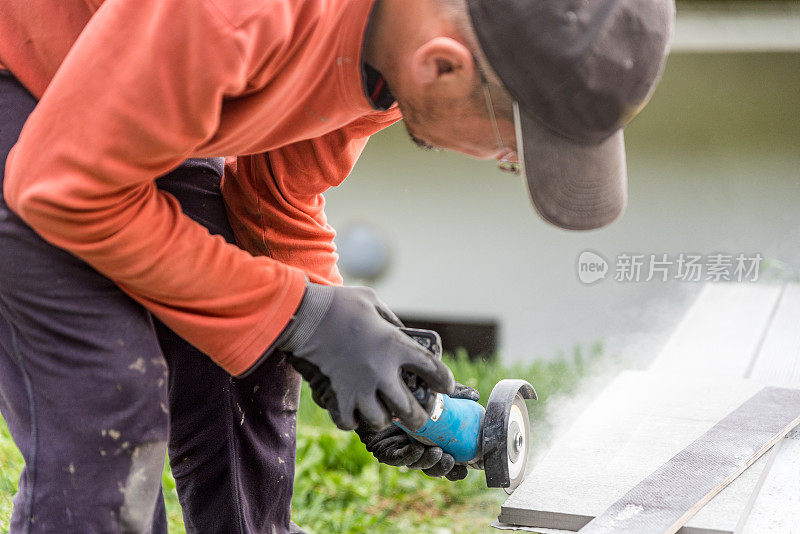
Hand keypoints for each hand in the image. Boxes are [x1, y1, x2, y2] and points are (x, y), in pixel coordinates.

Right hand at [279, 283, 454, 430]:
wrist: (304, 315)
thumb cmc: (339, 304)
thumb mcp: (373, 302)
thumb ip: (391, 321)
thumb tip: (400, 332)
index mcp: (396, 345)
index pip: (433, 370)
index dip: (444, 381)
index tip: (446, 387)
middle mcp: (381, 371)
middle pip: (411, 411)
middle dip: (419, 418)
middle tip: (419, 418)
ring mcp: (359, 387)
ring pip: (380, 420)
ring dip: (383, 419)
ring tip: (382, 413)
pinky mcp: (337, 395)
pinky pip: (349, 422)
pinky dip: (352, 420)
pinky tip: (353, 412)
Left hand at [354, 381, 478, 480]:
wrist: (381, 384)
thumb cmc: (412, 388)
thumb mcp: (437, 389)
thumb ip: (456, 391)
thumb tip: (475, 395)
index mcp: (435, 440)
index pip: (449, 461)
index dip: (457, 469)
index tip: (465, 468)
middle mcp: (420, 447)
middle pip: (434, 467)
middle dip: (444, 468)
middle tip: (451, 460)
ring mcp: (402, 450)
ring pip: (417, 463)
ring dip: (428, 462)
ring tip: (438, 453)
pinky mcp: (384, 450)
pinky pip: (397, 457)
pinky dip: (408, 455)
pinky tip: (417, 448)